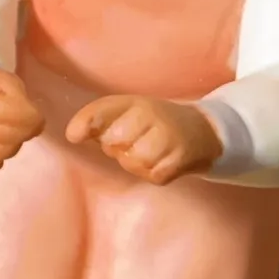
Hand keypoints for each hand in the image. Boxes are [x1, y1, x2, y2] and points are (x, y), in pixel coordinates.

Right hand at [0, 67, 43, 172]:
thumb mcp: (6, 81)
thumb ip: (20, 98)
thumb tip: (35, 124)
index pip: (8, 112)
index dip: (30, 118)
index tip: (37, 116)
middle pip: (0, 134)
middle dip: (22, 134)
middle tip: (28, 129)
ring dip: (9, 148)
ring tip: (13, 139)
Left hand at [66, 96, 222, 184]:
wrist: (205, 132)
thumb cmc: (158, 123)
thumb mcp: (132, 112)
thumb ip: (103, 119)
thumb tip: (74, 134)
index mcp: (135, 102)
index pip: (103, 110)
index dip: (86, 123)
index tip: (73, 135)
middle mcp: (151, 115)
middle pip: (113, 143)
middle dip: (116, 148)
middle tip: (135, 142)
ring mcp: (167, 137)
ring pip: (132, 162)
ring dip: (136, 163)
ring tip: (151, 152)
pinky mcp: (179, 159)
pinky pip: (152, 175)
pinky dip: (154, 173)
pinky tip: (163, 162)